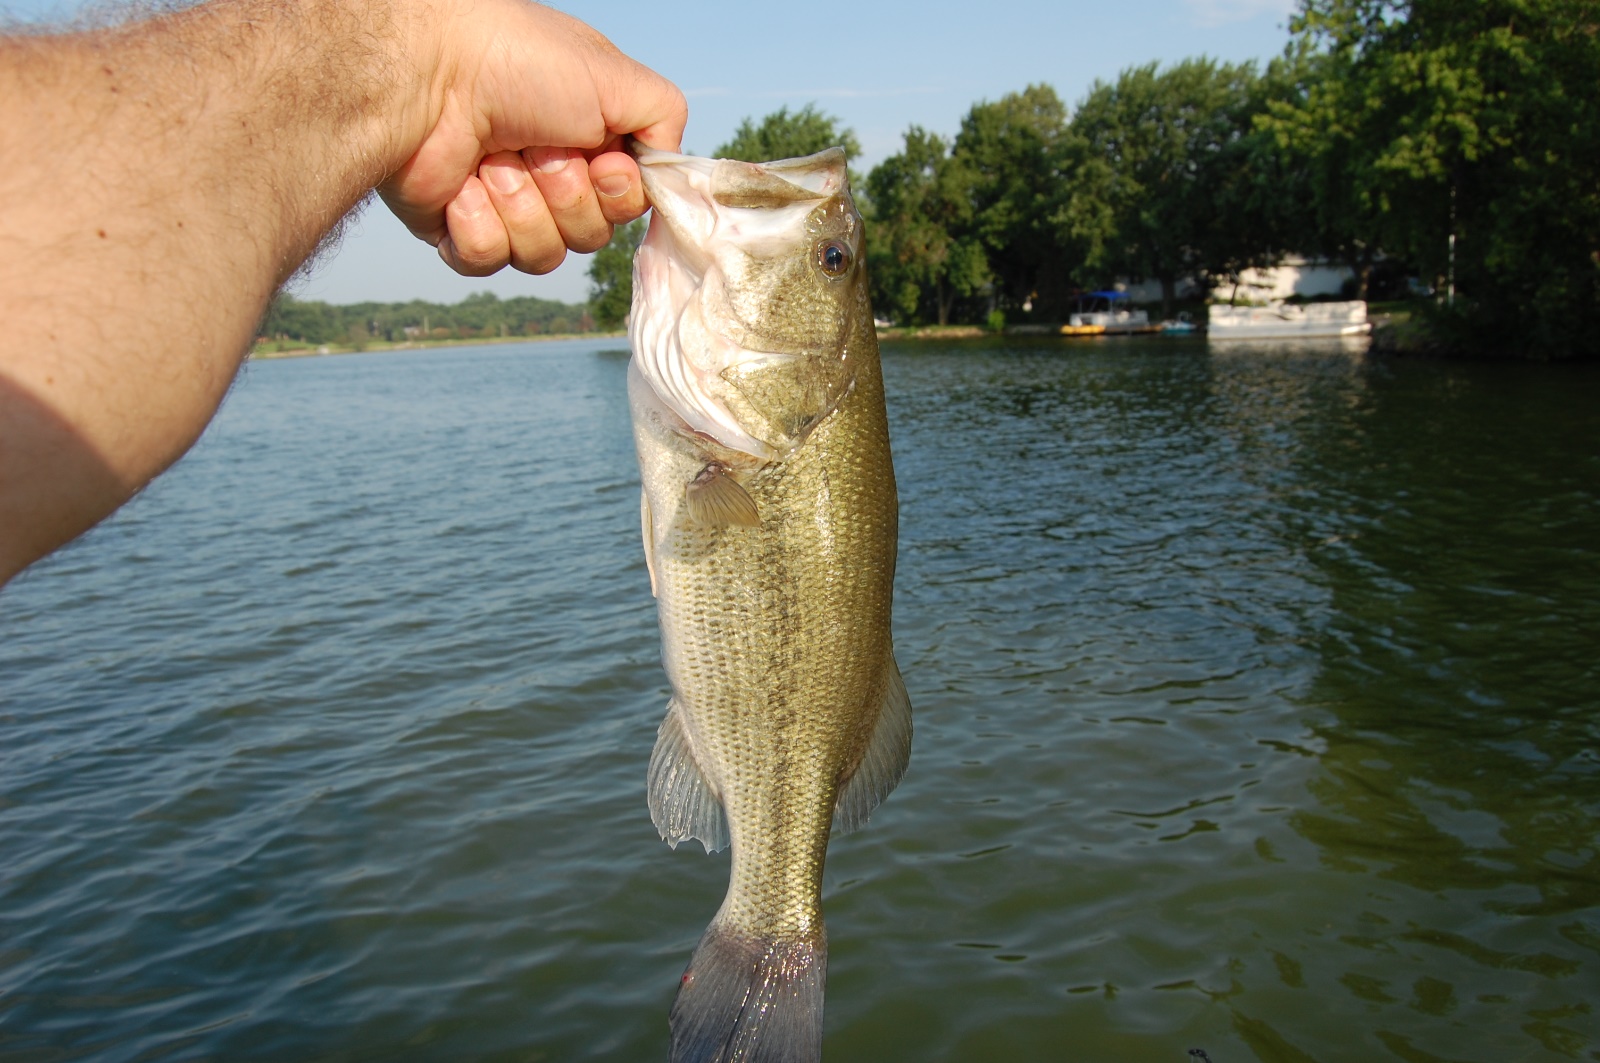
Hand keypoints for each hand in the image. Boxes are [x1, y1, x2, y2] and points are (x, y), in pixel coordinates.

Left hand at [379, 0, 685, 276]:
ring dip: (521, 206)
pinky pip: (489, 261)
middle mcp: (550, 178)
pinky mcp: (457, 231)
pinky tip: (462, 184)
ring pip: (542, 257)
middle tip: (535, 148)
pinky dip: (478, 222)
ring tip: (492, 160)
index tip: (598, 159)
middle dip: (566, 195)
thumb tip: (662, 175)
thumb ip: (665, 122)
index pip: (627, 208)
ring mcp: (503, 208)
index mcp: (588, 144)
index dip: (617, 194)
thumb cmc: (520, 60)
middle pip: (590, 238)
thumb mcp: (620, 78)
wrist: (428, 71)